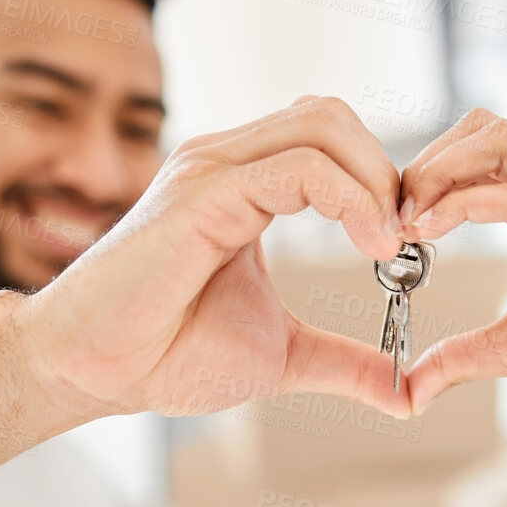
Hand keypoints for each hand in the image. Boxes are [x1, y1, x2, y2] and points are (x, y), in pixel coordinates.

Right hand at [24, 97, 412, 419]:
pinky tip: (370, 248)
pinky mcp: (204, 194)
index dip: (382, 180)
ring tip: (390, 243)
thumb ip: (346, 363)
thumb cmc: (167, 354)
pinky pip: (299, 168)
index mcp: (244, 183)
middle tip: (409, 238)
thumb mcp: (284, 356)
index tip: (410, 243)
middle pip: (332, 115)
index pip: (331, 138)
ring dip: (374, 179)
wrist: (96, 371)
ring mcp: (212, 170)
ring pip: (322, 125)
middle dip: (386, 170)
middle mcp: (227, 161)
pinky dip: (350, 199)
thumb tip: (408, 392)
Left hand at [398, 108, 506, 430]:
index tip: (398, 216)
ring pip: (498, 142)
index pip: (488, 143)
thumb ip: (464, 354)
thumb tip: (411, 384)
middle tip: (393, 212)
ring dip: (437, 172)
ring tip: (406, 220)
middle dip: (428, 159)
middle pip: (487, 126)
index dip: (434, 167)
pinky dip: (461, 206)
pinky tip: (430, 234)